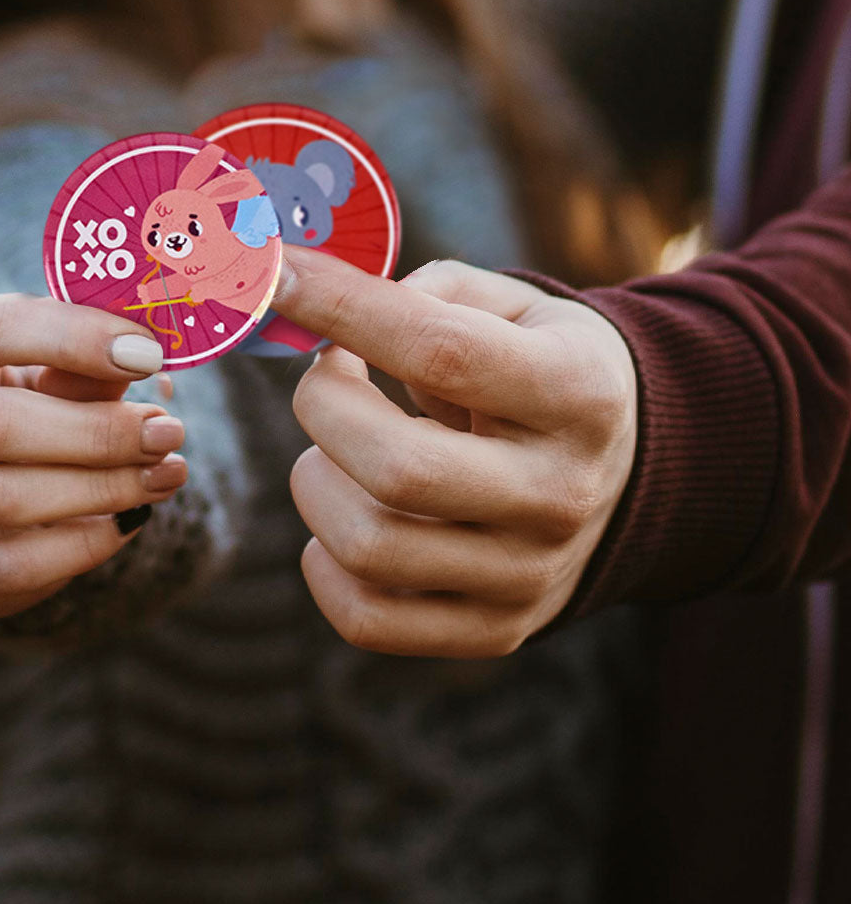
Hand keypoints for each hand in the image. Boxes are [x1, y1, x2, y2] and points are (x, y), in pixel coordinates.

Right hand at [0, 294, 186, 618]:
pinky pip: (4, 566)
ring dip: (100, 489)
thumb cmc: (20, 418)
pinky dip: (78, 547)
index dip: (75, 338)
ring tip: (164, 477)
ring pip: (1, 499)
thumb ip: (87, 373)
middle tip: (169, 434)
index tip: (149, 354)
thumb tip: (145, 362)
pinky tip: (126, 524)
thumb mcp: (49, 382)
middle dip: (97, 431)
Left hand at [271, 247, 637, 657]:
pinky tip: (342, 515)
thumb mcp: (517, 308)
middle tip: (326, 379)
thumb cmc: (543, 371)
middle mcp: (560, 493)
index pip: (440, 352)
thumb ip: (429, 292)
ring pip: (368, 547)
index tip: (277, 273)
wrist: (626, 475)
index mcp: (576, 394)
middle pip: (397, 469)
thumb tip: (320, 304)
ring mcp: (528, 575)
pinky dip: (322, 565)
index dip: (343, 308)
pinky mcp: (495, 629)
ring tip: (337, 452)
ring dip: (317, 483)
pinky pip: (366, 619)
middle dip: (323, 407)